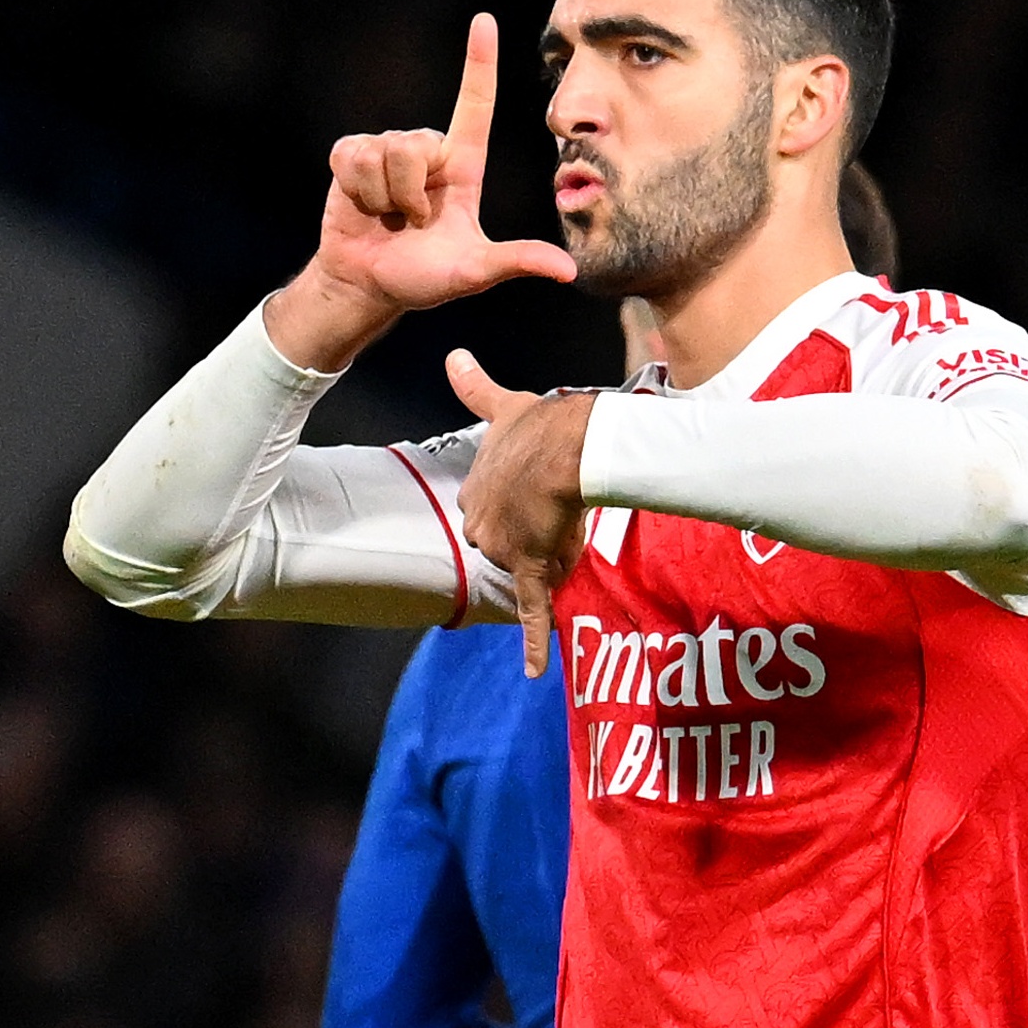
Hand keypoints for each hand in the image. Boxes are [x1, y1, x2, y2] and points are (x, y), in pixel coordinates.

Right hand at [267, 14, 578, 369]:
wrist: (368, 286)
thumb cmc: (424, 278)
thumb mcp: (474, 271)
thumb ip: (516, 262)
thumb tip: (569, 271)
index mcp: (462, 165)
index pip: (475, 105)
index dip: (478, 62)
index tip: (484, 21)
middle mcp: (427, 150)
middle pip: (417, 144)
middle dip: (410, 194)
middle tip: (411, 223)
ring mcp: (387, 151)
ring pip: (385, 152)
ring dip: (384, 197)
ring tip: (387, 217)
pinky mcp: (350, 156)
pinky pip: (353, 157)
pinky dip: (358, 190)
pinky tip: (362, 205)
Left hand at [448, 349, 592, 676]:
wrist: (569, 443)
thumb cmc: (544, 423)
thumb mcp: (505, 404)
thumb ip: (475, 386)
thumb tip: (452, 355)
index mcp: (476, 491)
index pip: (488, 510)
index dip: (514, 505)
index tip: (533, 496)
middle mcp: (481, 524)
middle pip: (502, 542)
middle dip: (528, 535)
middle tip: (558, 514)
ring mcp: (504, 549)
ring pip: (526, 566)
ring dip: (549, 557)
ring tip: (575, 530)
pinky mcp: (530, 569)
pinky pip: (533, 612)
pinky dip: (534, 644)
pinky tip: (533, 672)